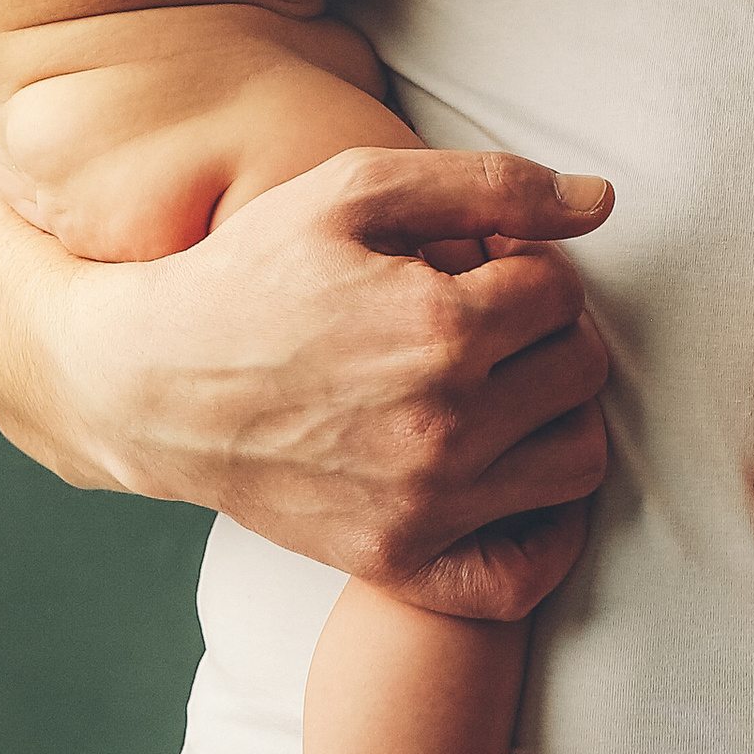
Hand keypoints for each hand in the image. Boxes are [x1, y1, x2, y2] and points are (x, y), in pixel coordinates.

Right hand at [59, 143, 617, 616]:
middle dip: (547, 331)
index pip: (561, 292)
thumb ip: (489, 182)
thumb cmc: (255, 272)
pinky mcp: (400, 559)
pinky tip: (511, 474)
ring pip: (578, 460)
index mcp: (440, 326)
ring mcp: (425, 504)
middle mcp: (444, 425)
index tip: (476, 267)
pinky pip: (526, 571)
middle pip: (581, 370)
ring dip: (557, 414)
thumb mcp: (355, 190)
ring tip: (499, 384)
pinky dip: (545, 532)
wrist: (152, 386)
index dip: (524, 266)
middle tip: (487, 320)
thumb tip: (601, 201)